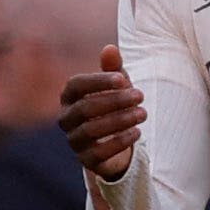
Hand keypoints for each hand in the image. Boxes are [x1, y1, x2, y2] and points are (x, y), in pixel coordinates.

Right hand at [59, 46, 141, 182]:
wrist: (116, 141)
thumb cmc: (114, 105)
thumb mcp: (117, 86)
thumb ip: (113, 69)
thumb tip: (110, 48)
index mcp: (69, 97)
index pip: (76, 85)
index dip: (98, 81)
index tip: (124, 79)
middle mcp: (66, 119)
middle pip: (85, 108)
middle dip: (114, 101)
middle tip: (140, 96)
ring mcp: (74, 140)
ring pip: (91, 130)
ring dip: (120, 120)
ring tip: (143, 114)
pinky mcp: (86, 160)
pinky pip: (98, 153)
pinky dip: (119, 142)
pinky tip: (137, 132)